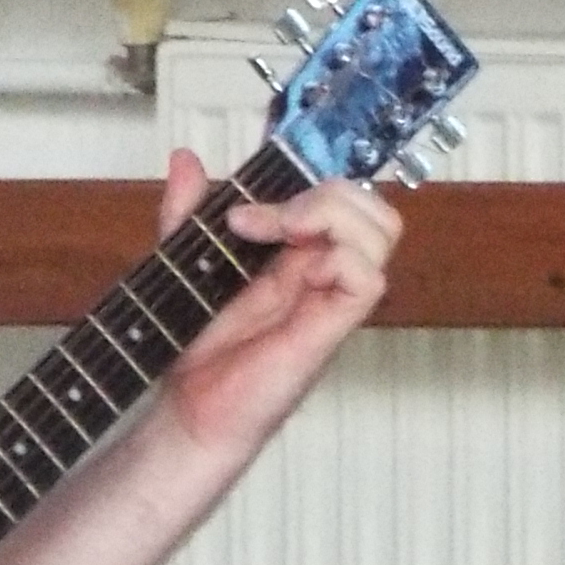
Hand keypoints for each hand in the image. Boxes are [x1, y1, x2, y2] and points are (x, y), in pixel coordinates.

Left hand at [150, 147, 397, 451]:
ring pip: (381, 233)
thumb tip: (186, 159)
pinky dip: (338, 259)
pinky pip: (368, 280)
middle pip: (374, 209)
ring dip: (332, 217)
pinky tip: (298, 271)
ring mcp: (330, 299)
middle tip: (275, 217)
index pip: (344, 199)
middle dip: (328, 192)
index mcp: (299, 255)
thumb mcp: (183, 259)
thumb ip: (187, 210)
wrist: (190, 405)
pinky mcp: (329, 328)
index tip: (252, 197)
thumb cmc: (200, 347)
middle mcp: (323, 273)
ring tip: (283, 232)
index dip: (314, 178)